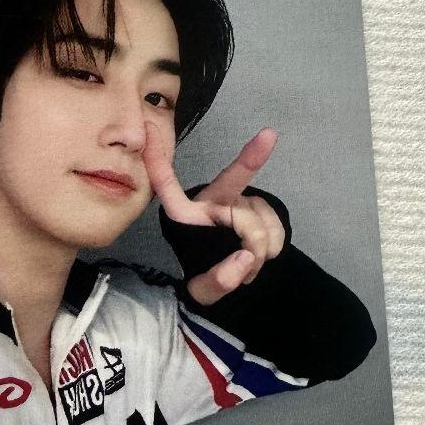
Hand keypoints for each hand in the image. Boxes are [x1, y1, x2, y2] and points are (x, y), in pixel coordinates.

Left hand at [144, 123, 285, 304]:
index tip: (149, 131)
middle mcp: (212, 202)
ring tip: (247, 263)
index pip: (168, 189)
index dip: (158, 162)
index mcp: (187, 218)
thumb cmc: (208, 280)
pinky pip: (276, 226)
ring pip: (258, 222)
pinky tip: (261, 254)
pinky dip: (273, 245)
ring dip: (260, 250)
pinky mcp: (260, 206)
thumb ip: (218, 282)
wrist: (235, 278)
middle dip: (249, 163)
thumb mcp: (204, 293)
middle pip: (234, 193)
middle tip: (267, 139)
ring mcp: (238, 202)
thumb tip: (245, 258)